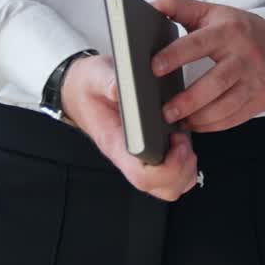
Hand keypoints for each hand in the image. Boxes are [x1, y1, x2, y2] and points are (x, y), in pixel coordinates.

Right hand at [59, 53, 199, 200]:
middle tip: (182, 139)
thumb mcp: (94, 77)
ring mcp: (140, 159)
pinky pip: (174, 174)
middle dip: (182, 168)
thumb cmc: (87, 88)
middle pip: (161, 187)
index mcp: (116, 143)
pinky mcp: (151, 153)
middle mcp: (129, 157)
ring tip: (183, 140)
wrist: (78, 91)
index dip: (167, 167)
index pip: (142, 174)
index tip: (175, 139)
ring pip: (171, 185)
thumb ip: (108, 83)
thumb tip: (120, 88)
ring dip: (186, 168)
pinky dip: (186, 164)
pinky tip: (183, 140)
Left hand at [150, 0, 264, 132]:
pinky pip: (234, 118)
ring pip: (226, 105)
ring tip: (177, 121)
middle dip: (188, 100)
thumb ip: (179, 6)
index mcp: (228, 31)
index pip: (198, 43)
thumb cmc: (236, 30)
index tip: (154, 68)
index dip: (175, 55)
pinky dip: (211, 125)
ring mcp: (255, 79)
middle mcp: (245, 56)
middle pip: (216, 82)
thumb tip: (151, 5)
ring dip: (199, 118)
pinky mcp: (260, 98)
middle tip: (165, 111)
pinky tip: (194, 124)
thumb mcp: (210, 12)